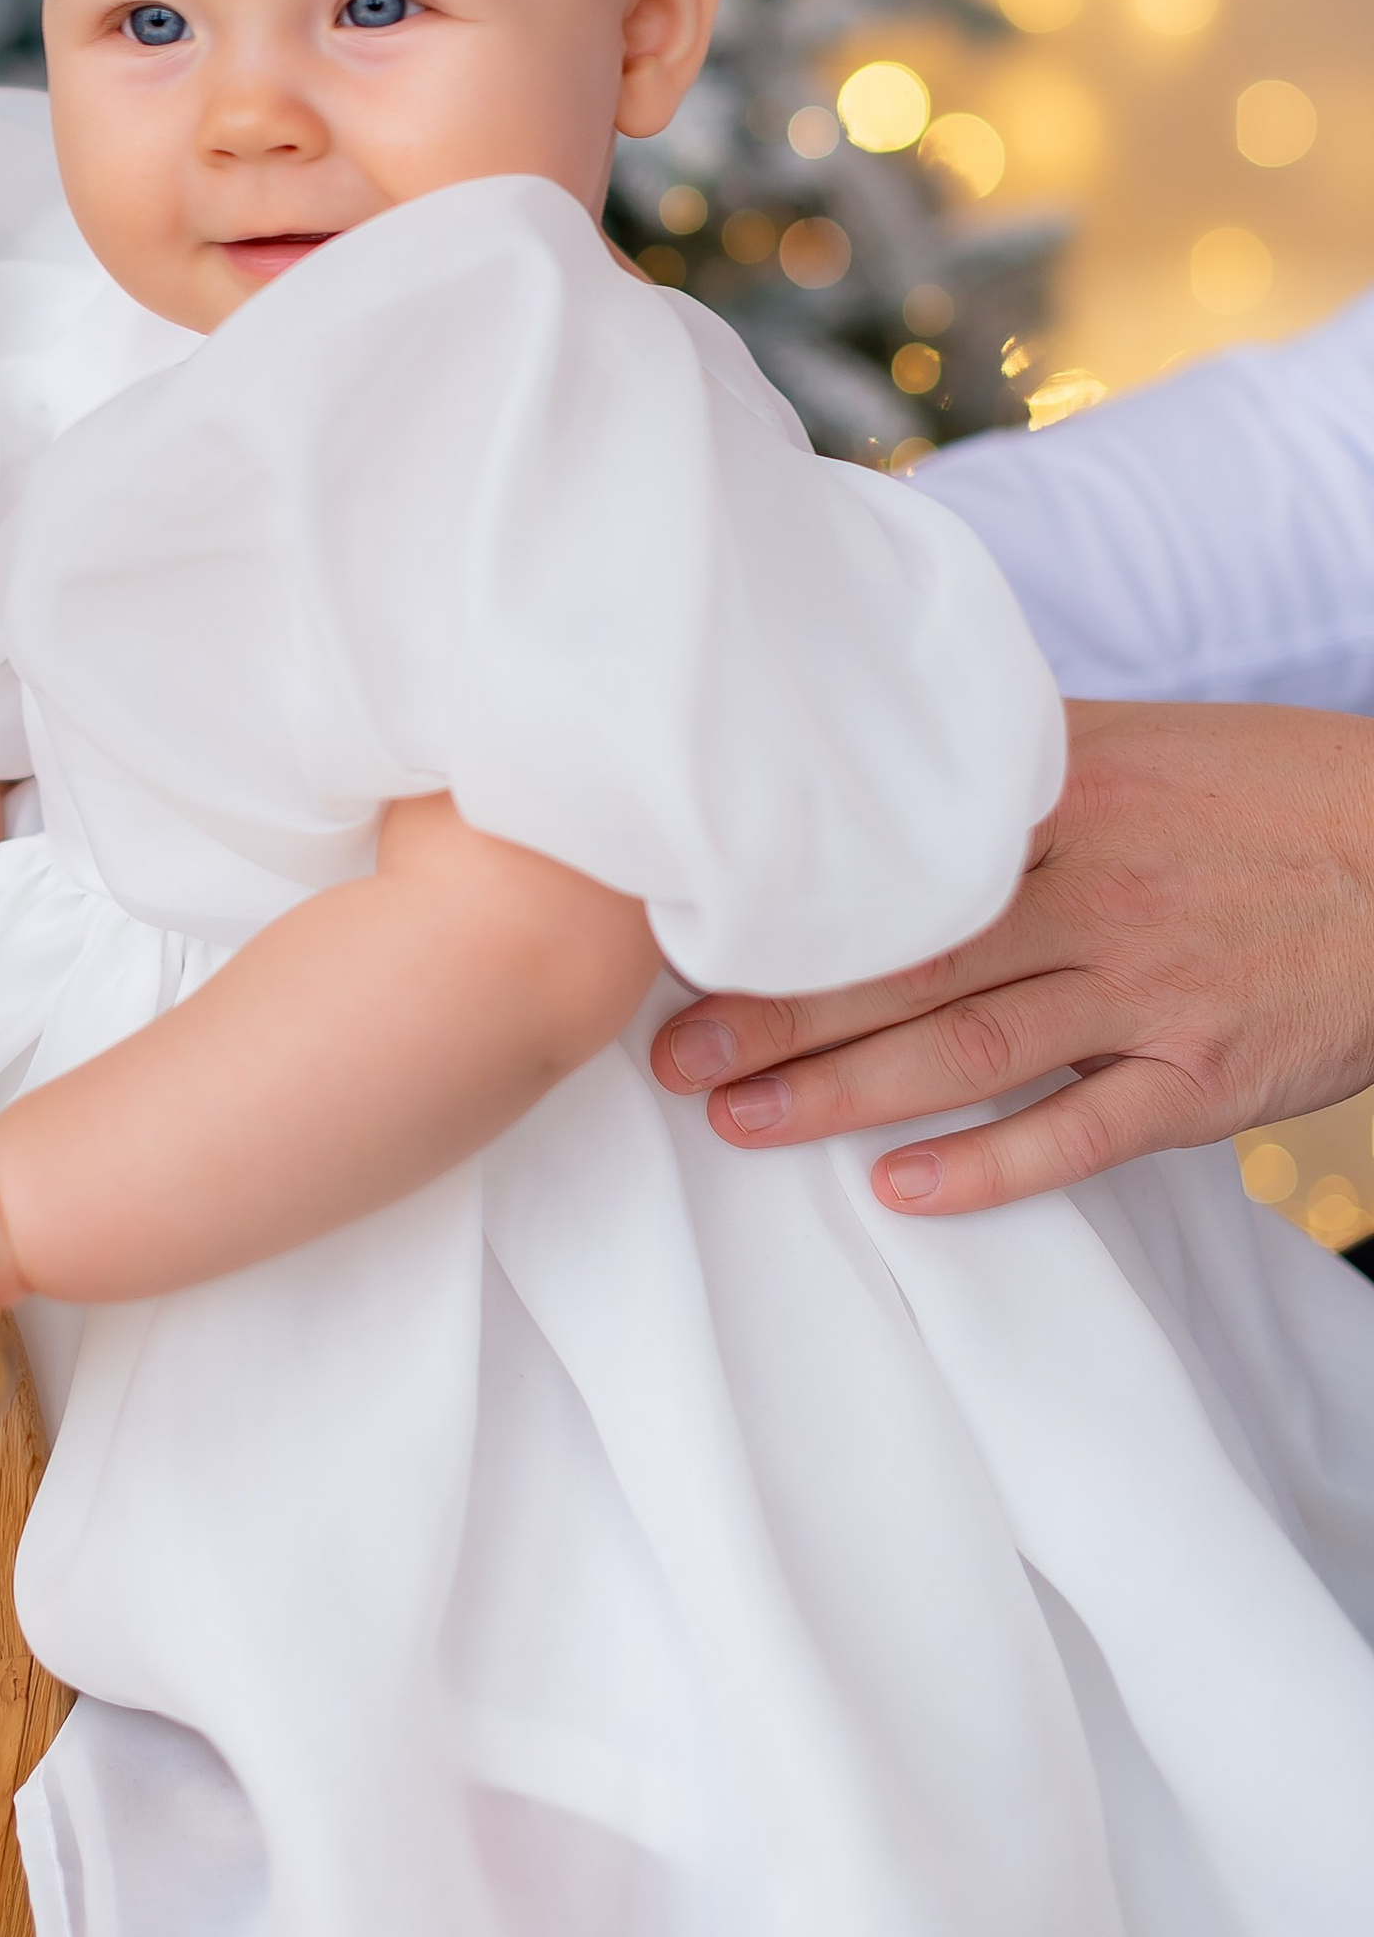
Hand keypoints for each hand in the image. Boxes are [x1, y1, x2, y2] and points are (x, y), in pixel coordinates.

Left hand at [649, 699, 1373, 1216]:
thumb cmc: (1269, 796)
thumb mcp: (1138, 744)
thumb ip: (1009, 764)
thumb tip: (874, 753)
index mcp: (1060, 800)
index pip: (894, 858)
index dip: (784, 903)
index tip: (679, 931)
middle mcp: (1093, 892)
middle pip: (905, 962)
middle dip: (773, 1013)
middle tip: (667, 1054)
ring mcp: (1149, 990)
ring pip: (969, 1051)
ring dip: (842, 1092)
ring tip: (738, 1121)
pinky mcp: (1206, 1078)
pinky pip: (1082, 1133)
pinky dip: (989, 1169)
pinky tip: (902, 1192)